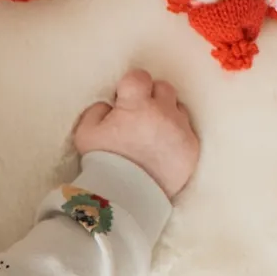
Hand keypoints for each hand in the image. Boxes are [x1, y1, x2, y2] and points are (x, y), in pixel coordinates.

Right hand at [73, 69, 198, 199]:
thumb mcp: (85, 135)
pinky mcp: (191, 148)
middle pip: (163, 88)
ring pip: (178, 108)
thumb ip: (96, 111)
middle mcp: (163, 111)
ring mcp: (180, 129)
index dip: (129, 88)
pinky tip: (162, 152)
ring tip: (153, 136)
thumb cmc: (103, 164)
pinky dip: (176, 138)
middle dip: (151, 98)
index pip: (138, 77)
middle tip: (139, 118)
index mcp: (137, 104)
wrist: (126, 199)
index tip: (124, 102)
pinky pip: (187, 132)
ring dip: (167, 115)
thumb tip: (108, 105)